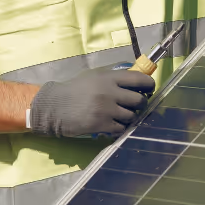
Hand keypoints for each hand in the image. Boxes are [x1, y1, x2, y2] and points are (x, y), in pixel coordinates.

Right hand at [28, 67, 154, 137]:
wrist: (54, 106)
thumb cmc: (74, 89)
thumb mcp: (94, 76)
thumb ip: (113, 77)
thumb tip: (135, 79)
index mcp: (109, 77)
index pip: (139, 79)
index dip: (149, 85)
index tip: (149, 89)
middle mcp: (110, 92)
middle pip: (140, 100)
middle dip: (141, 104)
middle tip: (136, 106)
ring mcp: (106, 110)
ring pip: (132, 116)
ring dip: (130, 117)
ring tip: (122, 116)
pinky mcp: (101, 125)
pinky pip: (121, 128)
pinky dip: (120, 128)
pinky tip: (114, 125)